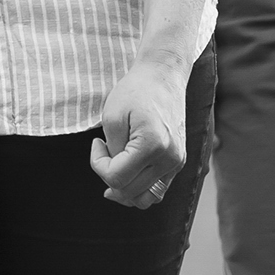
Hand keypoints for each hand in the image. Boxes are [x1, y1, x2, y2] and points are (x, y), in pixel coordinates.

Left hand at [90, 56, 189, 210]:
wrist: (163, 75)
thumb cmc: (135, 91)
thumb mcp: (112, 118)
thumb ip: (112, 152)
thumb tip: (114, 177)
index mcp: (153, 145)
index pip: (116, 178)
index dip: (98, 165)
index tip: (97, 143)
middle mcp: (170, 159)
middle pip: (129, 192)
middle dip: (109, 176)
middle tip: (105, 151)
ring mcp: (177, 162)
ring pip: (146, 199)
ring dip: (125, 190)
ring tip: (114, 170)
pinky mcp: (178, 162)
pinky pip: (158, 190)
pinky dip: (140, 188)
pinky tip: (128, 173)